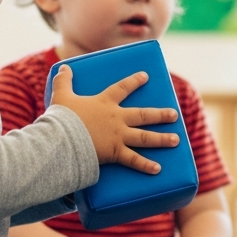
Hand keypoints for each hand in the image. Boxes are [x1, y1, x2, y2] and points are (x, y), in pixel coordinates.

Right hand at [49, 68, 178, 172]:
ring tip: (176, 139)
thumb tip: (64, 67)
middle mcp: (116, 118)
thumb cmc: (61, 117)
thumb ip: (63, 81)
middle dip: (160, 115)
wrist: (62, 138)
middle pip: (143, 115)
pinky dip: (146, 165)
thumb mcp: (61, 95)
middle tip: (174, 115)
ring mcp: (118, 136)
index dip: (134, 81)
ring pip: (144, 137)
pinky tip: (158, 168)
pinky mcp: (115, 153)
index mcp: (104, 103)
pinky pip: (133, 160)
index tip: (146, 76)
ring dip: (162, 138)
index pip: (122, 88)